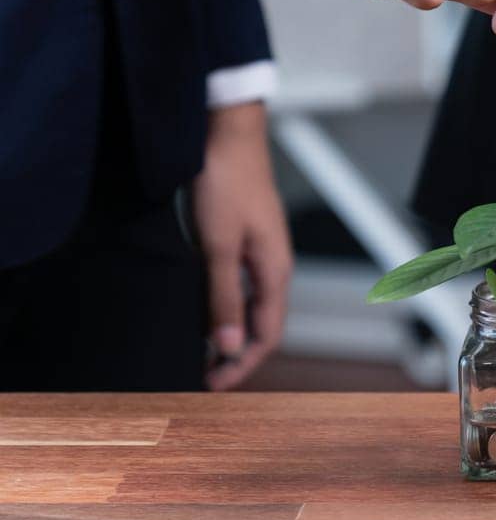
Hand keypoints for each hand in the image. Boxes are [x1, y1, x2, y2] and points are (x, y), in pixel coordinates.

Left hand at [190, 102, 293, 390]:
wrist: (227, 134)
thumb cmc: (226, 184)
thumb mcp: (217, 246)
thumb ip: (223, 298)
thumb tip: (226, 347)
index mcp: (274, 271)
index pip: (266, 335)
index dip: (242, 365)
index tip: (211, 386)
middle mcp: (273, 266)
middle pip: (261, 324)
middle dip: (235, 355)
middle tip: (200, 376)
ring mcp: (260, 252)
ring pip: (251, 306)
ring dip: (228, 332)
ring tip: (197, 350)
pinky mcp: (245, 239)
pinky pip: (240, 286)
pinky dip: (223, 307)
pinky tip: (200, 309)